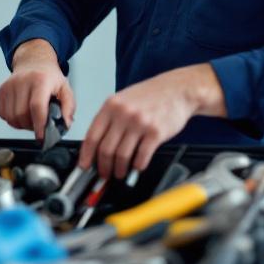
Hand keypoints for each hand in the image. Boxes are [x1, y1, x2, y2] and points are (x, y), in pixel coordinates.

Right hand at [0, 39, 74, 140]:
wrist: (33, 61)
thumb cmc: (49, 77)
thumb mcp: (65, 88)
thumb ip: (68, 107)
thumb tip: (64, 124)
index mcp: (41, 80)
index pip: (36, 106)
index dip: (39, 125)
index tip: (42, 137)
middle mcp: (22, 81)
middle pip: (22, 115)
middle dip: (31, 126)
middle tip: (39, 123)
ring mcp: (9, 86)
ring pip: (11, 117)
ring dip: (21, 124)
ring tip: (31, 118)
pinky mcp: (1, 90)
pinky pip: (3, 114)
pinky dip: (13, 120)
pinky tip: (22, 114)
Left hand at [78, 64, 223, 179]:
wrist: (178, 89)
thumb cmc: (151, 95)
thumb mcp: (124, 99)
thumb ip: (110, 119)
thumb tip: (97, 146)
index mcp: (111, 105)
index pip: (92, 136)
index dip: (86, 155)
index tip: (84, 166)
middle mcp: (123, 113)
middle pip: (105, 149)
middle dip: (103, 167)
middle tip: (104, 174)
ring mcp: (140, 123)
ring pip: (122, 156)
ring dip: (119, 170)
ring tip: (120, 173)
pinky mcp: (156, 132)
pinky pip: (141, 157)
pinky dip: (137, 167)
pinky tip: (137, 167)